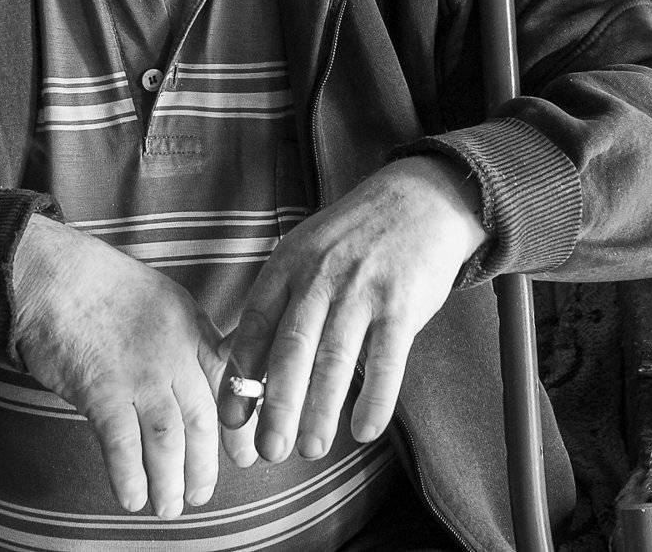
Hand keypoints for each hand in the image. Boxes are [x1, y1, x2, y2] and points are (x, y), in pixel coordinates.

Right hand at [11, 215, 226, 516]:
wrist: (52, 275)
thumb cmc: (99, 283)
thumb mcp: (162, 297)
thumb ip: (185, 336)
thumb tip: (195, 378)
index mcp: (192, 326)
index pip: (229, 383)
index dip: (238, 424)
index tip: (241, 455)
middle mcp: (174, 352)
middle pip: (201, 418)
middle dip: (206, 464)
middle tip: (203, 493)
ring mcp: (140, 373)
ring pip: (169, 439)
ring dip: (171, 479)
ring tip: (170, 506)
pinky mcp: (102, 390)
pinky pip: (123, 445)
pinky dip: (130, 476)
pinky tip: (133, 498)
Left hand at [217, 156, 487, 463]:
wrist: (419, 199)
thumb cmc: (354, 236)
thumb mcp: (305, 252)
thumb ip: (278, 301)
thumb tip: (239, 361)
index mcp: (289, 264)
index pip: (255, 325)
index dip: (241, 375)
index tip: (232, 419)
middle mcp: (321, 277)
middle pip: (292, 348)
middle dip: (277, 405)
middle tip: (268, 450)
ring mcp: (363, 290)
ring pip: (335, 359)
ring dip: (320, 409)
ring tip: (310, 449)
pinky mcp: (403, 304)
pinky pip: (386, 359)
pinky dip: (376, 398)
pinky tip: (364, 430)